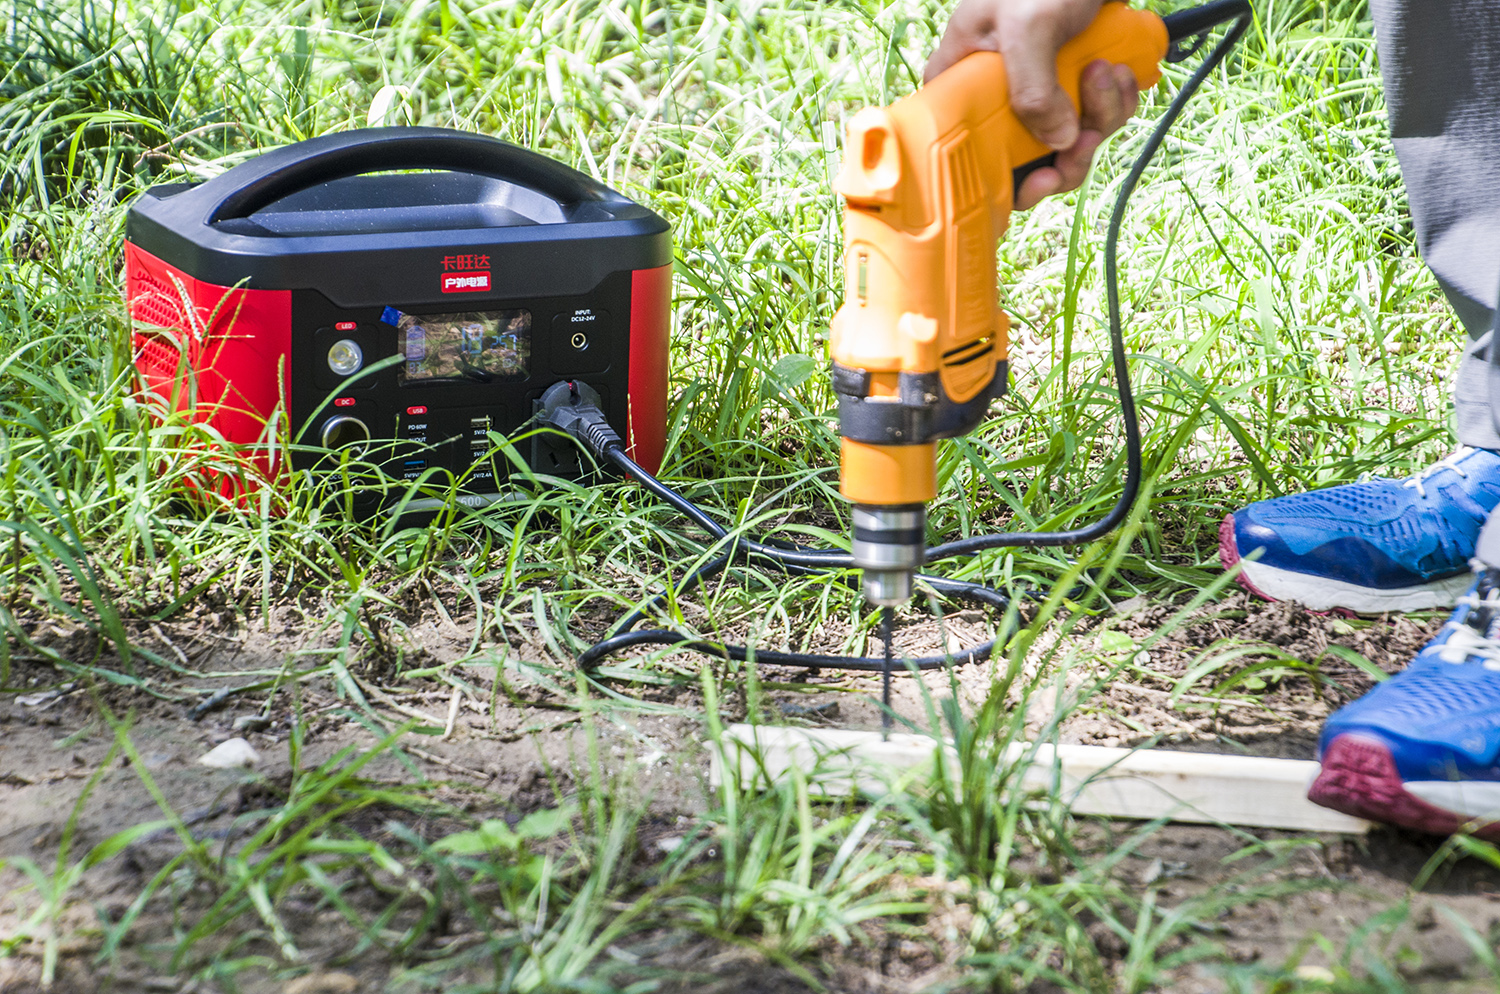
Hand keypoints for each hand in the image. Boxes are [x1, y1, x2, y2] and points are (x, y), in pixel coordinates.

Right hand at [925, 0, 1141, 208]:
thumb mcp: (1028, 26)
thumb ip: (1031, 88)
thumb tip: (1056, 144)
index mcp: (962, 82)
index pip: (964, 152)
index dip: (1000, 182)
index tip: (1036, 180)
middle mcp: (997, 93)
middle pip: (1024, 157)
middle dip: (1065, 152)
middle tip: (1086, 137)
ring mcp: (1039, 89)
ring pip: (1067, 138)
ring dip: (1100, 115)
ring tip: (1106, 73)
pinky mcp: (1074, 83)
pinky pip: (1096, 115)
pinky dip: (1115, 100)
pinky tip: (1118, 70)